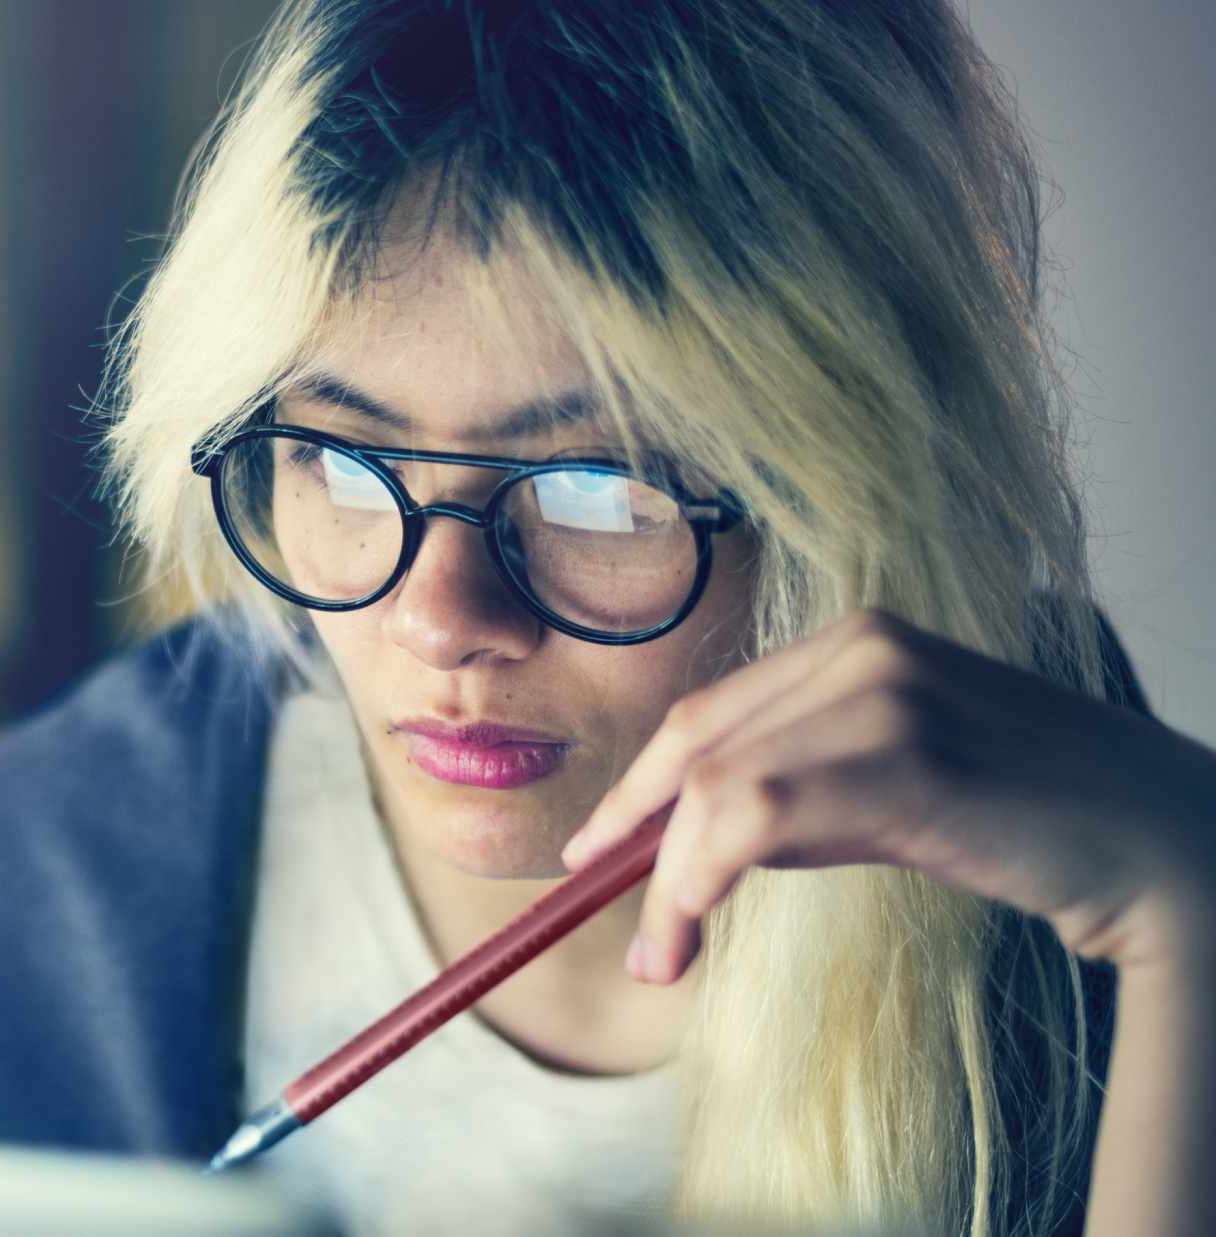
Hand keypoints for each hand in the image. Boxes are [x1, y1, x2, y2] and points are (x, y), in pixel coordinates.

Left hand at [559, 608, 1215, 983]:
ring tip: (663, 956)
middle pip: (698, 744)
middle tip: (628, 933)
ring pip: (716, 783)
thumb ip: (799, 788)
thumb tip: (686, 843)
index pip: (708, 711)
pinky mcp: (906, 756)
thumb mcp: (891, 783)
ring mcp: (884, 694)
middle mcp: (862, 648)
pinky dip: (702, 879)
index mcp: (855, 640)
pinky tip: (695, 928)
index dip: (638, 784)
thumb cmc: (1024, 820)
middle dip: (638, 838)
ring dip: (670, 879)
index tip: (595, 848)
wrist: (1153, 843)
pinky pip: (754, 815)